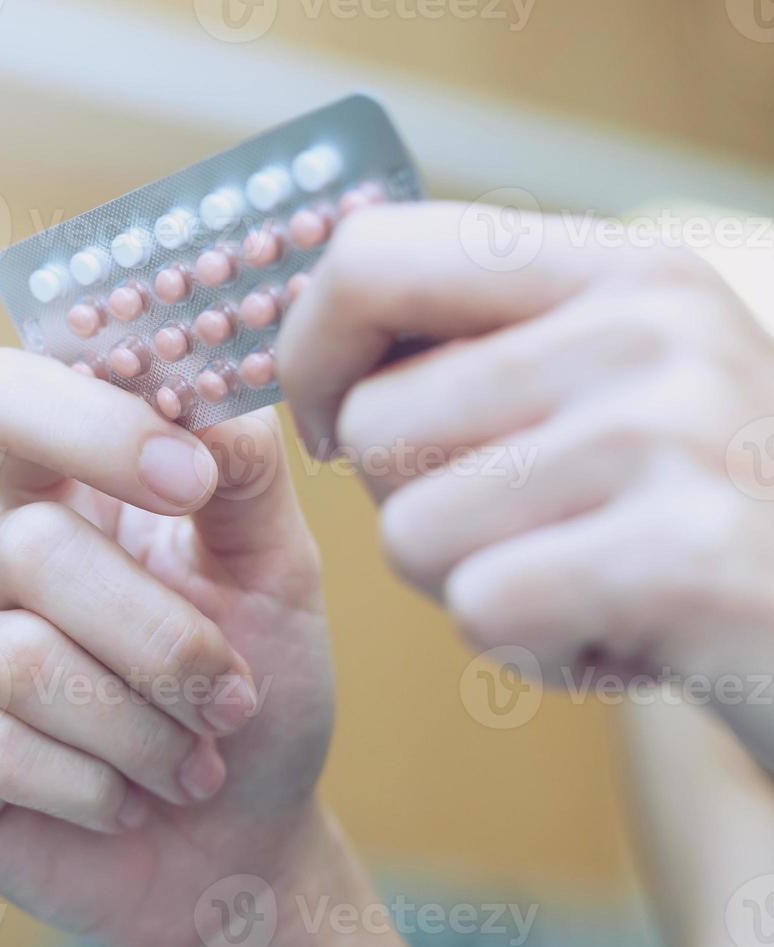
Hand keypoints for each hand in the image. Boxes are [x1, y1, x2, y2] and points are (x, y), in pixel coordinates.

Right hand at [0, 349, 421, 946]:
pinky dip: (94, 790)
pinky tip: (123, 803)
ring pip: (25, 662)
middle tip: (229, 703)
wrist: (234, 848)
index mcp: (49, 492)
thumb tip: (203, 396)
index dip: (83, 423)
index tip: (190, 482)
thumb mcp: (276, 576)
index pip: (1, 397)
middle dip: (161, 642)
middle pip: (31, 546)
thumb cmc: (252, 701)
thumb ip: (243, 474)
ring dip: (144, 732)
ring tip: (188, 766)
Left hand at [276, 201, 773, 763]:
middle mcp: (650, 325)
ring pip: (410, 533)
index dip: (311, 352)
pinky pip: (481, 610)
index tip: (335, 421)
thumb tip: (298, 332)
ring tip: (582, 578)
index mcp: (618, 267)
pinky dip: (529, 651)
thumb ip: (476, 343)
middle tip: (531, 528)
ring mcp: (675, 433)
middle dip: (413, 504)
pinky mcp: (684, 557)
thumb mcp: (608, 388)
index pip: (370, 257)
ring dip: (469, 583)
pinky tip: (617, 636)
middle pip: (374, 423)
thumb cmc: (686, 514)